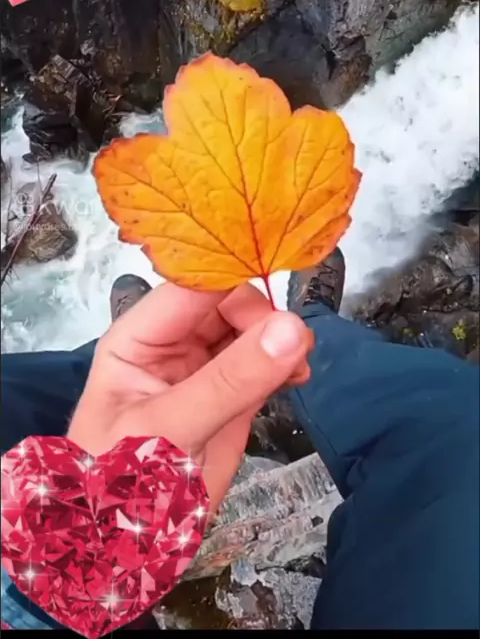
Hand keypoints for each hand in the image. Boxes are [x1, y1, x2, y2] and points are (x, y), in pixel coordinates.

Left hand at [67, 281, 312, 513]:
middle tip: (294, 349)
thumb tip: (292, 328)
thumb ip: (229, 381)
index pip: (194, 287)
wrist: (120, 553)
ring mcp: (203, 368)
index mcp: (140, 337)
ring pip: (251, 329)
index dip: (238, 284)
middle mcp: (172, 343)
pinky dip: (285, 363)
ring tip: (298, 369)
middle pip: (228, 302)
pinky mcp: (230, 395)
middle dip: (264, 318)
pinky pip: (263, 362)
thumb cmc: (121, 486)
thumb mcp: (170, 430)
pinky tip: (297, 377)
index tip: (282, 305)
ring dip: (279, 339)